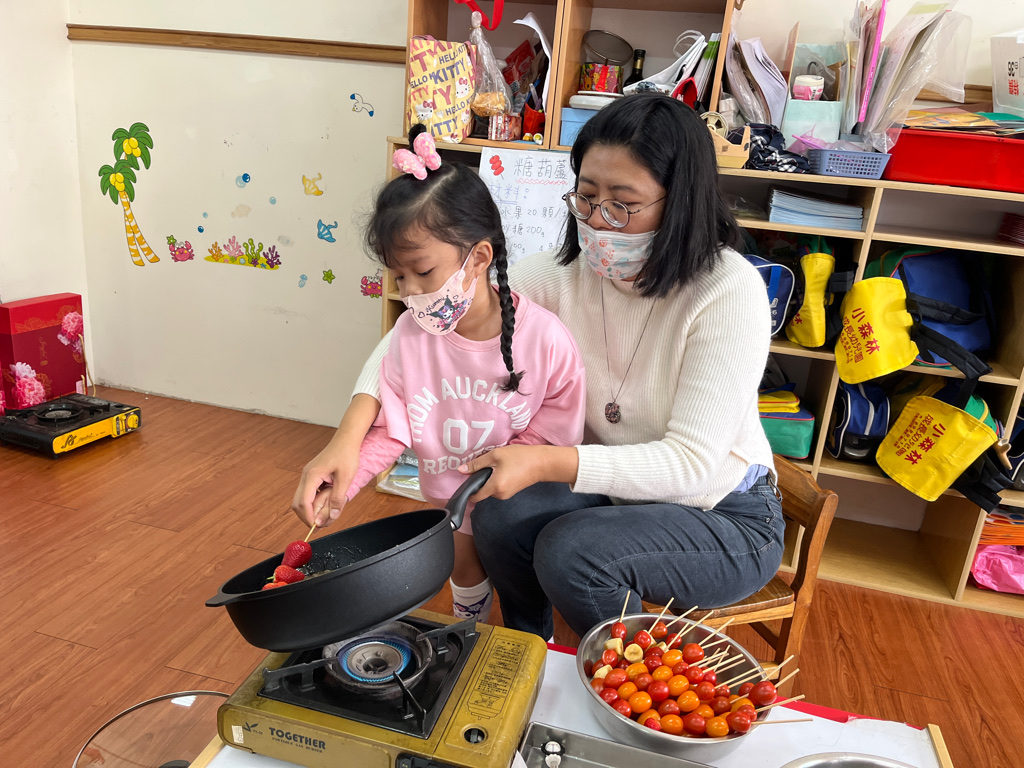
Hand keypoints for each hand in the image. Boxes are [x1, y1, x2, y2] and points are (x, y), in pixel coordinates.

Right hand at [291, 393, 380, 527]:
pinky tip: (325, 506)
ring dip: (310, 510)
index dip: (308, 517)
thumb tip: (332, 516)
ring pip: (301, 499)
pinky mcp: (313, 476)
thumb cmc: (347, 454)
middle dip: (306, 516)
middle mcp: (306, 476)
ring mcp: (308, 476)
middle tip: (320, 525)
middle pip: (297, 503)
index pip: (303, 502)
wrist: (347, 439)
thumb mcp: (346, 478)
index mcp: (312, 475)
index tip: (316, 527)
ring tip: (324, 518)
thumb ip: (338, 498)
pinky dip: (313, 503)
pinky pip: (308, 493)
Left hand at [458, 444, 578, 501]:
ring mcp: (507, 495)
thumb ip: (477, 464)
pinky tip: (504, 469)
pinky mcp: (512, 491)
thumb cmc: (520, 457)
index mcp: (495, 487)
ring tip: (497, 465)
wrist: (542, 462)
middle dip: (480, 480)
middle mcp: (500, 495)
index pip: (474, 496)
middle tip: (486, 464)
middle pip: (482, 491)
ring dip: (489, 479)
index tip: (468, 477)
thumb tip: (461, 470)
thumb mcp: (496, 455)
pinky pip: (498, 487)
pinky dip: (497, 479)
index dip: (468, 488)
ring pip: (490, 489)